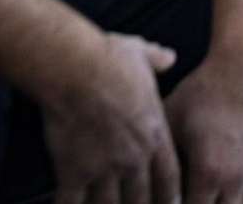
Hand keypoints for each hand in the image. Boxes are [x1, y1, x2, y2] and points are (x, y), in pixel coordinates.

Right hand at [40, 32, 179, 203]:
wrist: (75, 67)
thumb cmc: (109, 58)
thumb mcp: (142, 54)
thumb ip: (158, 60)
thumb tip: (169, 56)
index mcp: (154, 133)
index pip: (170, 176)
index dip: (170, 195)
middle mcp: (133, 157)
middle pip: (141, 198)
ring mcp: (104, 167)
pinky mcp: (74, 171)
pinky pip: (72, 203)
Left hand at [163, 48, 242, 203]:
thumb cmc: (204, 89)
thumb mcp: (170, 119)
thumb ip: (159, 153)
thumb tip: (142, 170)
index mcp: (209, 170)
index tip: (167, 202)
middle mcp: (235, 176)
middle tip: (185, 200)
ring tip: (203, 199)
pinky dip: (234, 197)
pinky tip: (219, 189)